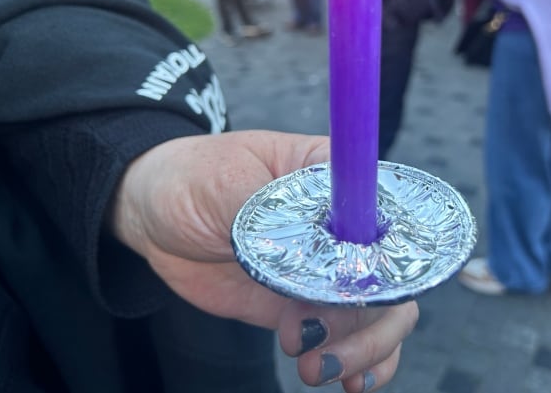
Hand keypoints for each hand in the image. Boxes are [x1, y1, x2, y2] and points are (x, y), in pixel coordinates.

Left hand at [113, 130, 417, 390]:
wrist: (155, 218)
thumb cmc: (193, 177)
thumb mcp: (230, 183)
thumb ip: (277, 213)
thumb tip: (323, 246)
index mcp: (336, 181)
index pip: (393, 216)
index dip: (394, 257)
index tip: (365, 292)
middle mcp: (344, 227)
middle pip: (395, 275)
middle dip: (376, 321)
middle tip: (331, 348)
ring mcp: (325, 269)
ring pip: (378, 314)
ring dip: (364, 351)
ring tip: (320, 370)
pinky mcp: (302, 305)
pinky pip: (344, 336)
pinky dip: (353, 363)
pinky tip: (335, 377)